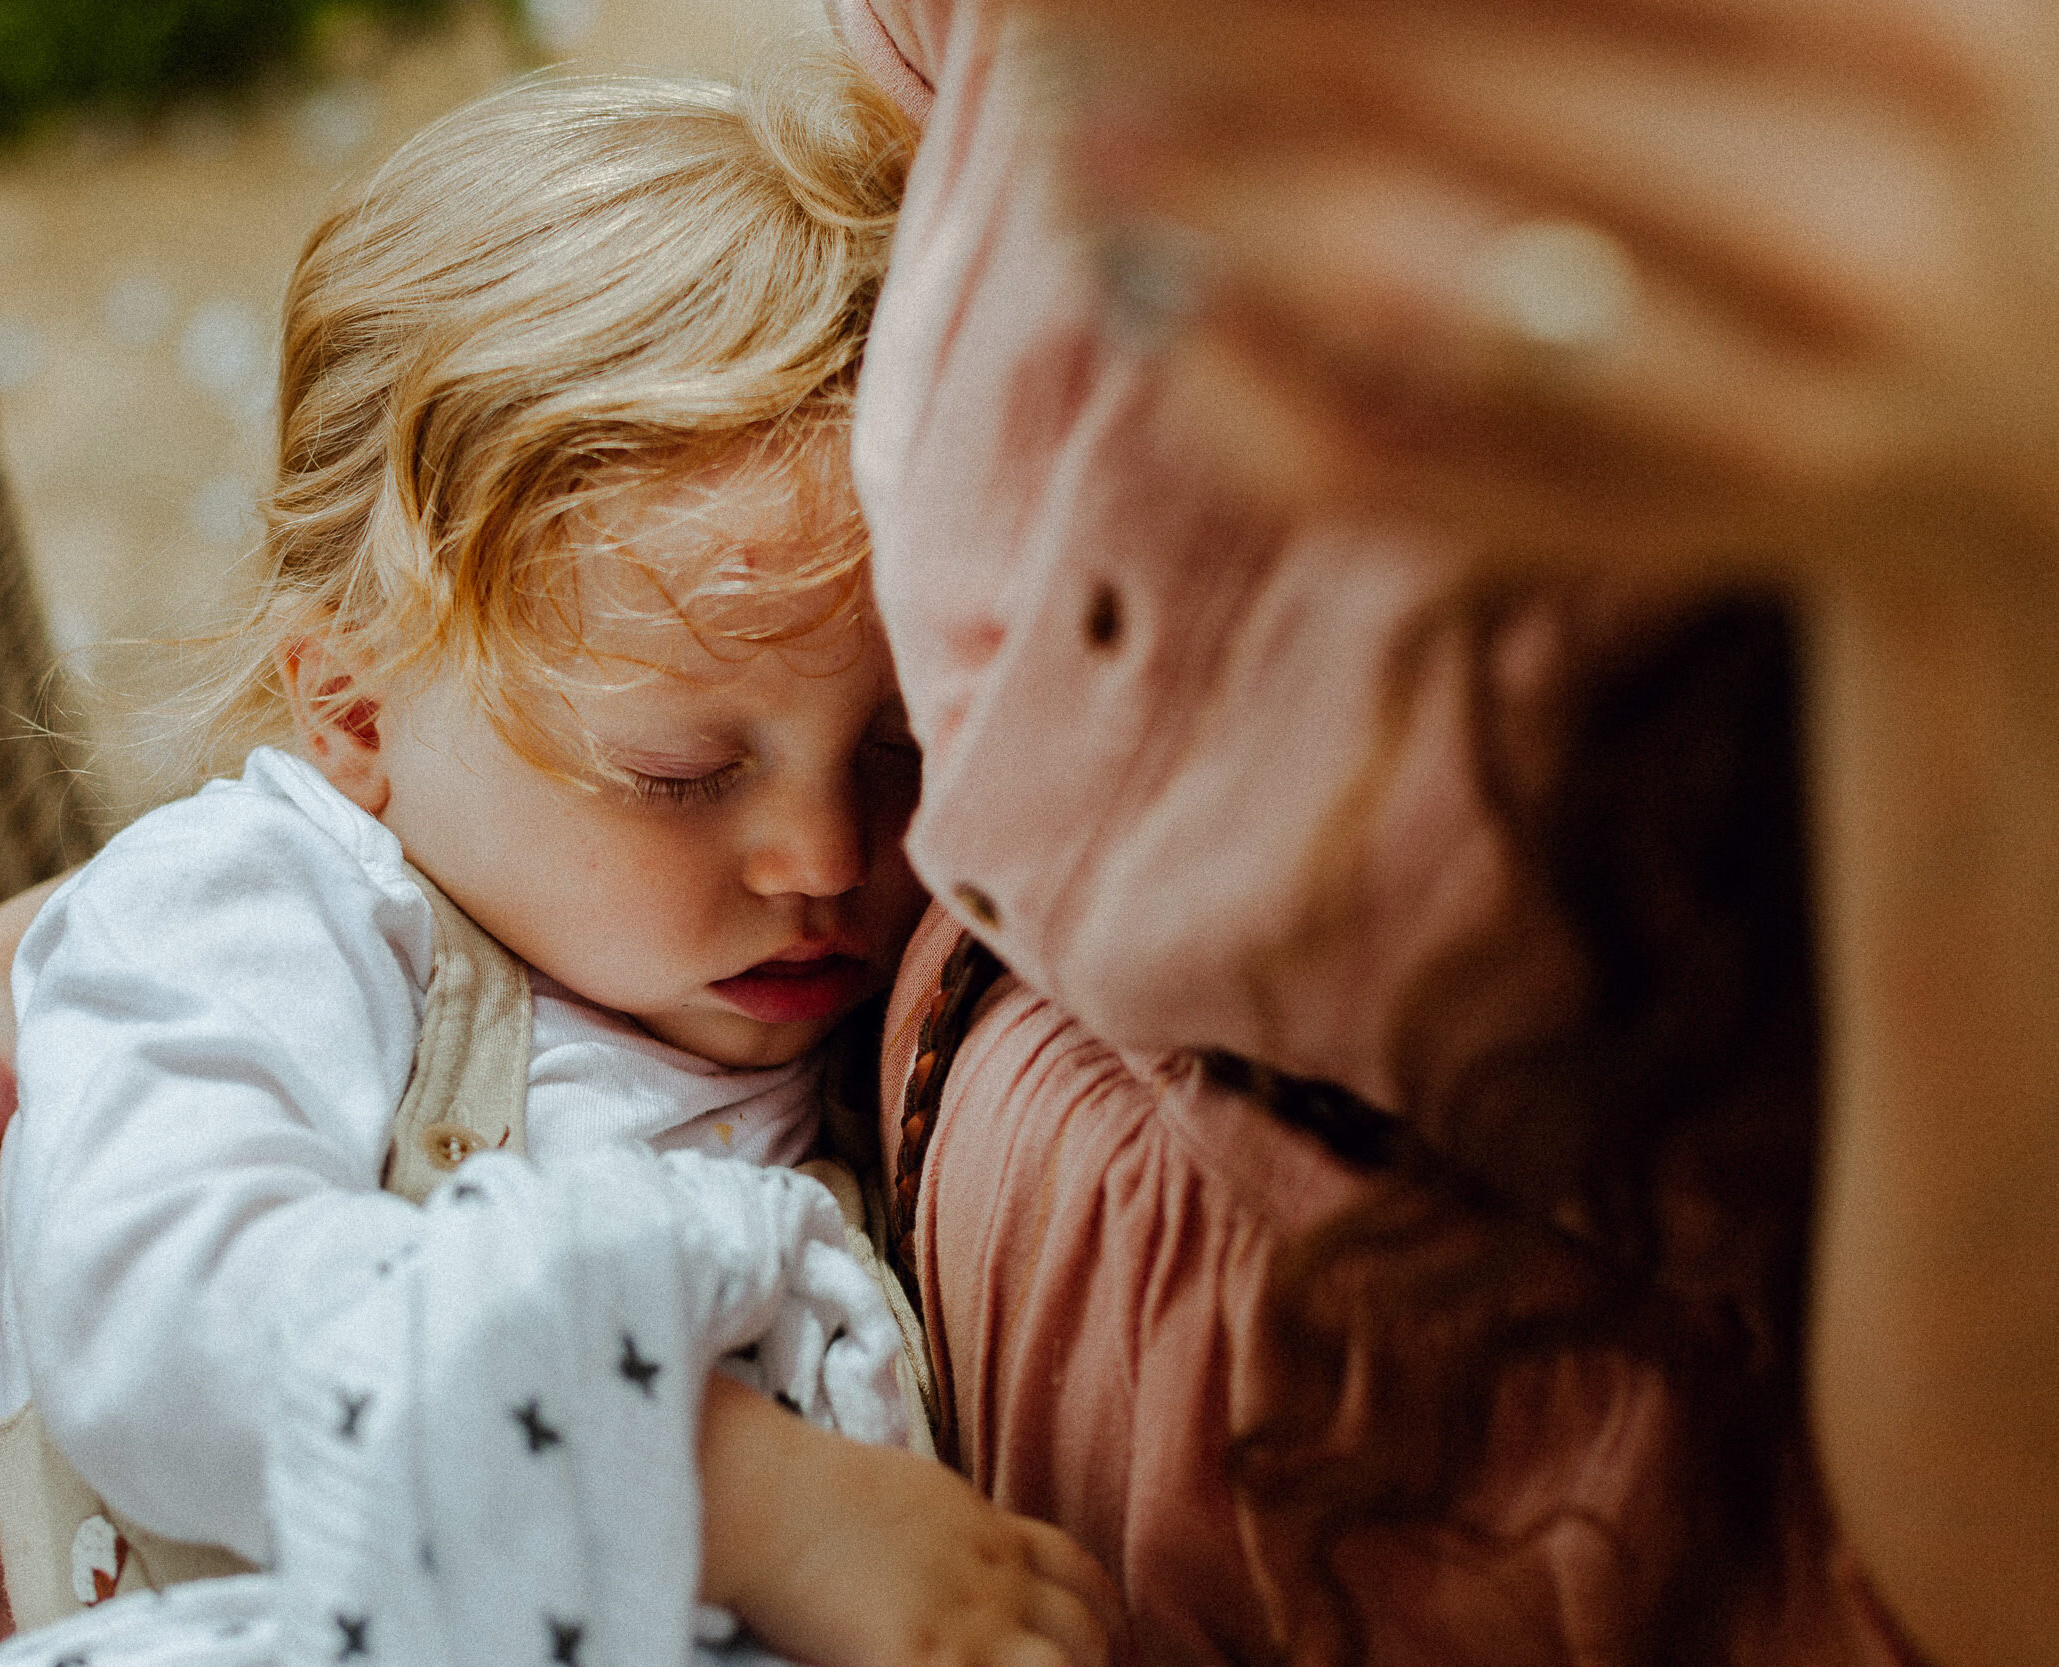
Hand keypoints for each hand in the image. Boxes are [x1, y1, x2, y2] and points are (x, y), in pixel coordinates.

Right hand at [697, 1378, 1126, 1666]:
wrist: (769, 1492)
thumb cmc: (812, 1488)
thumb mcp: (906, 1492)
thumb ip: (944, 1526)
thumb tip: (946, 1543)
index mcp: (985, 1529)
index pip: (1076, 1571)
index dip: (1103, 1612)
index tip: (1110, 1640)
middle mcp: (992, 1575)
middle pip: (1084, 1630)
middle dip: (1098, 1661)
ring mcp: (968, 1622)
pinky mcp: (926, 1661)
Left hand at [1021, 0, 2058, 575]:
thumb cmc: (1935, 125)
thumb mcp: (1872, 7)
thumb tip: (1352, 3)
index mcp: (1912, 33)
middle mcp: (1849, 234)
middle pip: (1432, 75)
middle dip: (1214, 19)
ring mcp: (1750, 422)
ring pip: (1394, 284)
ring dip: (1196, 187)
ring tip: (1079, 120)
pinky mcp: (1651, 545)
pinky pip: (1388, 478)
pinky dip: (1237, 389)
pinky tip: (1156, 298)